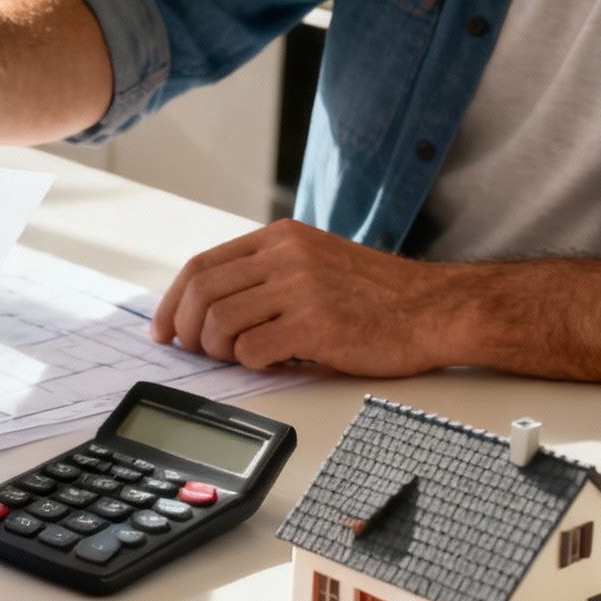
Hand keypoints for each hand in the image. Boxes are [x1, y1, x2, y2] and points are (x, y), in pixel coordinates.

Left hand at [153, 220, 457, 376]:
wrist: (436, 309)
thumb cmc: (377, 296)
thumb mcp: (315, 263)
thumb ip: (266, 275)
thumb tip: (206, 310)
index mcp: (281, 237)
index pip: (202, 265)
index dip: (172, 301)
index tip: (164, 329)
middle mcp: (287, 256)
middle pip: (202, 293)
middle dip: (185, 329)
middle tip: (193, 351)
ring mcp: (301, 288)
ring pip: (219, 321)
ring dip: (215, 350)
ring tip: (235, 358)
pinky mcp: (316, 324)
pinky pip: (253, 350)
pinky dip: (249, 364)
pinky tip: (269, 362)